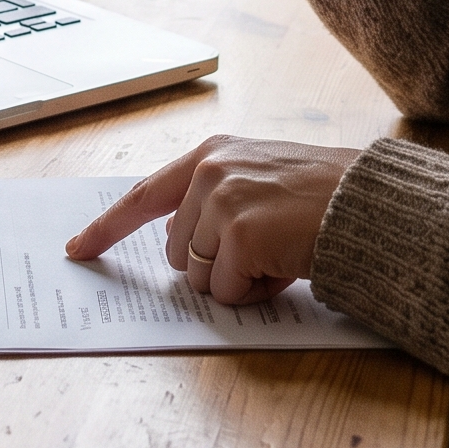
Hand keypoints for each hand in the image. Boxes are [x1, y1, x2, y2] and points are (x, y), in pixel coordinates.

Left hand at [63, 135, 358, 304]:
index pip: (145, 194)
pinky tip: (286, 265)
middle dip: (214, 265)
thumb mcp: (261, 180)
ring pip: (199, 277)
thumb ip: (216, 201)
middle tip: (265, 248)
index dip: (107, 227)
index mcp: (212, 155)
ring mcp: (222, 201)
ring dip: (237, 280)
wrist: (372, 203)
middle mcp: (210, 171)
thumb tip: (183, 253)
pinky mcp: (239, 234)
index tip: (76, 248)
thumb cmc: (324, 198)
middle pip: (176, 252)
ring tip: (279, 253)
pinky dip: (255, 292)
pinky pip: (226, 291)